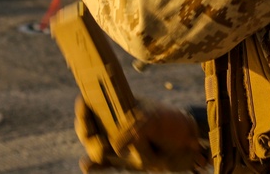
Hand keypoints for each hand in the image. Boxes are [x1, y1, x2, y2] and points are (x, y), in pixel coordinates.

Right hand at [74, 95, 207, 172]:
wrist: (185, 144)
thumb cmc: (168, 124)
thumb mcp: (154, 120)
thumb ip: (135, 128)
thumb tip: (116, 147)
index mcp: (119, 107)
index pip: (94, 103)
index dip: (85, 105)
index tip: (84, 104)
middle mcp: (112, 124)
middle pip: (87, 128)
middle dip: (86, 131)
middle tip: (97, 137)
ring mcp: (113, 144)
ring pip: (92, 147)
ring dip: (93, 149)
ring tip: (102, 151)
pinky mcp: (118, 161)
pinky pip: (100, 165)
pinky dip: (92, 165)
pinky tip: (87, 165)